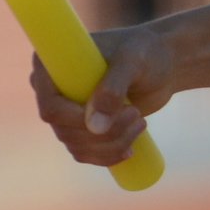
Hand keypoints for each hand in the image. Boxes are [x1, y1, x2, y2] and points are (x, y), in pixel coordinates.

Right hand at [32, 23, 174, 170]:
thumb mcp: (132, 62)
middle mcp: (51, 90)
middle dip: (105, 133)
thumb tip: (94, 126)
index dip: (78, 120)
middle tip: (136, 115)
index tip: (118, 113)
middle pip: (65, 131)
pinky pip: (84, 153)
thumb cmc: (144, 53)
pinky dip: (108, 156)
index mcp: (52, 65)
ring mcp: (65, 112)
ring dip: (112, 145)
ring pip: (77, 146)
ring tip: (140, 123)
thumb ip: (113, 88)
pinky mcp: (81, 127)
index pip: (51, 106)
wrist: (159, 65)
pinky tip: (130, 149)